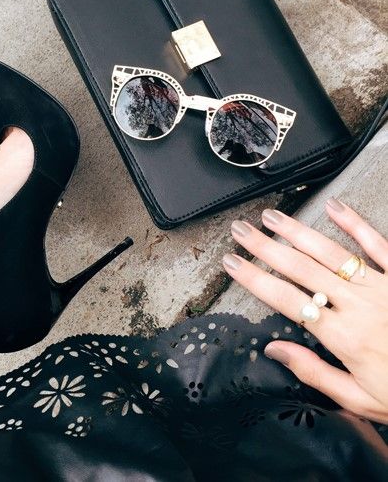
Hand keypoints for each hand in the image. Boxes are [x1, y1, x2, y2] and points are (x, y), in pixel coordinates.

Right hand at [223, 198, 387, 423]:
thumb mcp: (360, 399)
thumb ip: (315, 372)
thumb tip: (276, 350)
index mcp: (345, 337)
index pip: (288, 300)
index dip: (255, 279)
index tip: (233, 264)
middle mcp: (360, 306)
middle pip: (302, 269)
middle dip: (266, 247)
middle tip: (242, 231)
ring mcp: (380, 287)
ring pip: (331, 253)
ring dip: (297, 232)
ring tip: (272, 217)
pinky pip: (377, 245)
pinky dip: (355, 224)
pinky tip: (335, 207)